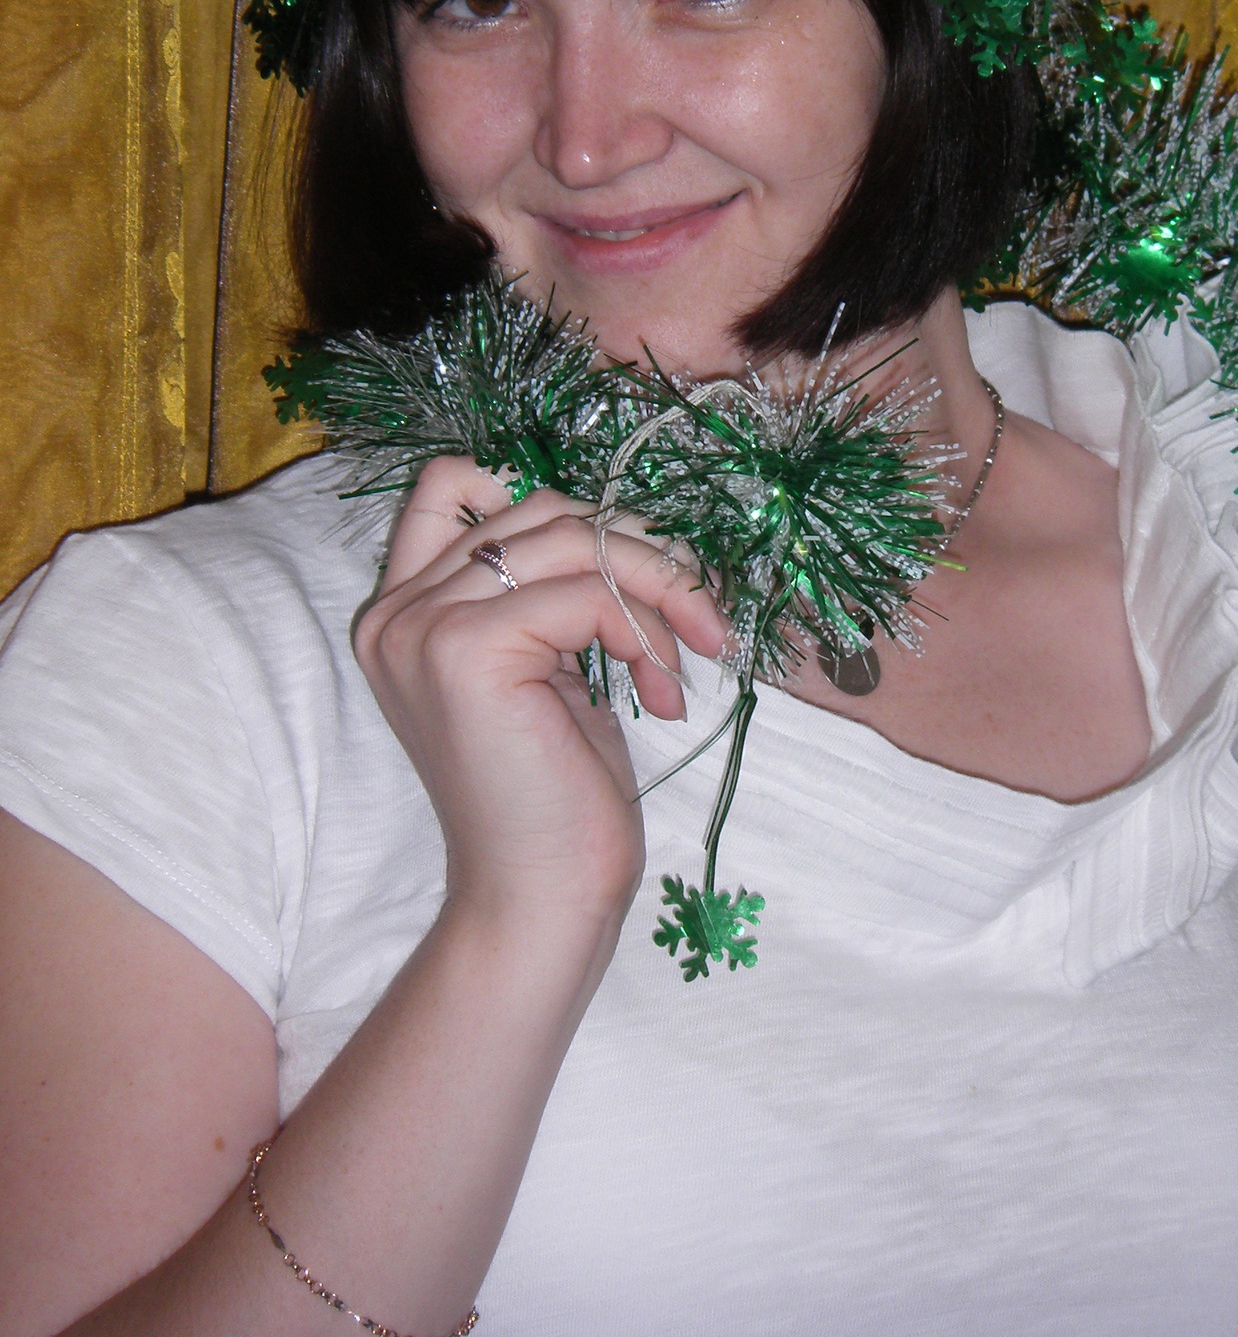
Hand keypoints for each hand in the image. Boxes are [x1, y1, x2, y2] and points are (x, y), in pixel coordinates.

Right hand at [355, 457, 729, 935]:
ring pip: (573, 539)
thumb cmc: (555, 796)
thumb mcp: (549, 668)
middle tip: (696, 619)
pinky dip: (645, 628)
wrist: (538, 902)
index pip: (453, 481)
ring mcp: (422, 626)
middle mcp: (396, 610)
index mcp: (402, 610)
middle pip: (538, 506)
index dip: (548, 498)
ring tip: (687, 656)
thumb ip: (551, 589)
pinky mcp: (465, 649)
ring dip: (655, 589)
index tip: (622, 560)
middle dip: (637, 551)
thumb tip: (623, 521)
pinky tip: (663, 690)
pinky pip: (588, 592)